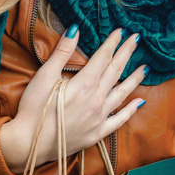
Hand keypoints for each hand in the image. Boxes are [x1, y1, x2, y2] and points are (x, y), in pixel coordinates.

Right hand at [0, 28, 145, 172]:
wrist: (28, 144)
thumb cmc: (34, 108)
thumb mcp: (44, 75)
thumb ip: (62, 52)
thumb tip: (75, 29)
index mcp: (84, 84)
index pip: (103, 57)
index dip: (112, 42)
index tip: (121, 30)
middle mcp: (96, 99)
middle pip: (115, 71)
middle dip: (126, 53)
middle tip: (137, 39)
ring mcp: (99, 117)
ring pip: (122, 93)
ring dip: (134, 79)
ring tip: (145, 68)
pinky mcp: (97, 133)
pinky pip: (119, 120)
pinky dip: (131, 110)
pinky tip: (140, 102)